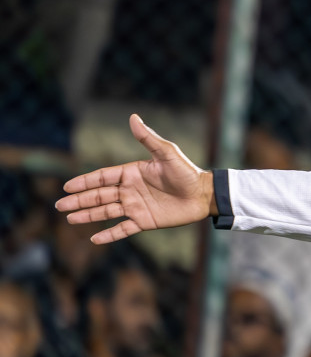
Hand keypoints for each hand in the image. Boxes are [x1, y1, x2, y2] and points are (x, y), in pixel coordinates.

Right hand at [55, 114, 213, 244]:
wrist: (204, 194)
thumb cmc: (187, 172)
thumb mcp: (167, 154)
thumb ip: (148, 138)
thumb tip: (133, 117)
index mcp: (132, 173)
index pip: (102, 177)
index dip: (85, 182)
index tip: (67, 186)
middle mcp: (130, 190)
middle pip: (99, 196)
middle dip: (79, 200)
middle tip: (60, 206)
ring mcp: (136, 206)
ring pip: (107, 212)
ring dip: (88, 216)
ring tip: (70, 220)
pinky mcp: (145, 221)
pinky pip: (123, 229)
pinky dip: (109, 234)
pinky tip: (94, 239)